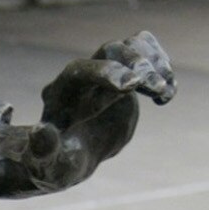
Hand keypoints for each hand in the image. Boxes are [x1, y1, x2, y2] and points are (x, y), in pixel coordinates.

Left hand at [13, 32, 175, 193]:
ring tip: (164, 93)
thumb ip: (43, 150)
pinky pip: (147, 54)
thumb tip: (41, 132)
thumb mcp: (48, 164)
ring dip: (154, 62)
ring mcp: (107, 73)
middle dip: (135, 62)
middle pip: (111, 49)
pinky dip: (162, 67)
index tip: (132, 84)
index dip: (106, 73)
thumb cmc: (59, 163)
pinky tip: (167, 94)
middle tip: (157, 87)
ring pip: (132, 45)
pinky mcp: (126, 76)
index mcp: (61, 94)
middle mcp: (84, 77)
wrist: (74, 157)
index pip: (81, 71)